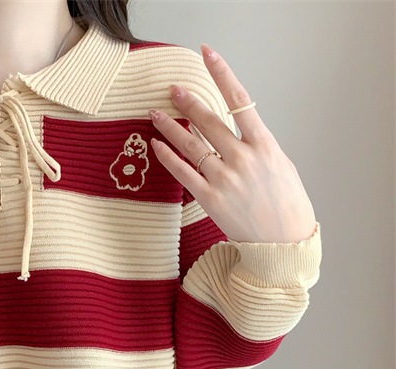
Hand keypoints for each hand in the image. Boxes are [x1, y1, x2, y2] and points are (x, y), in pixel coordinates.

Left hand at [148, 44, 316, 243]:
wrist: (282, 242)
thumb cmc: (285, 203)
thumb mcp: (279, 164)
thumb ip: (256, 144)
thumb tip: (236, 129)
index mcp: (264, 145)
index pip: (239, 100)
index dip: (222, 74)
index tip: (207, 55)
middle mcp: (243, 158)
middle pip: (209, 120)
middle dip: (188, 101)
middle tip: (172, 88)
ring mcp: (224, 178)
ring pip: (191, 145)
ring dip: (170, 127)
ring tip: (155, 113)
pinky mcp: (210, 199)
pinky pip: (183, 173)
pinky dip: (168, 156)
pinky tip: (156, 144)